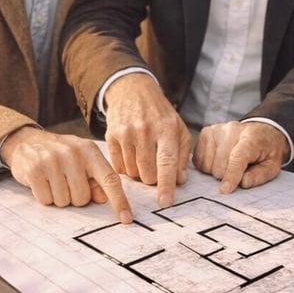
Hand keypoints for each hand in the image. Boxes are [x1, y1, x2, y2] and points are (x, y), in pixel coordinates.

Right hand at [1, 127, 131, 222]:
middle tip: (66, 181)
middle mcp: (73, 153)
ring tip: (53, 180)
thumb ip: (96, 179)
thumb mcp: (82, 161)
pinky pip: (46, 200)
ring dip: (59, 197)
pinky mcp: (34, 169)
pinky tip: (42, 181)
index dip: (119, 201)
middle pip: (83, 198)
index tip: (126, 218)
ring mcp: (52, 160)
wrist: (27, 141)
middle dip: (75, 196)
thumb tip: (103, 198)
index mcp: (90, 151)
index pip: (110, 179)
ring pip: (64, 201)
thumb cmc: (61, 156)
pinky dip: (45, 196)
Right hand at [103, 74, 190, 206]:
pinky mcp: (111, 135)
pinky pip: (118, 166)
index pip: (167, 162)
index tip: (165, 202)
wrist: (133, 90)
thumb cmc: (160, 114)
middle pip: (148, 173)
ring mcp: (127, 132)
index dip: (166, 185)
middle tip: (155, 169)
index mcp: (167, 129)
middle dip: (153, 179)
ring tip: (143, 158)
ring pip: (133, 172)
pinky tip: (131, 154)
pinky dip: (126, 167)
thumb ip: (181, 156)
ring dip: (139, 173)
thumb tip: (179, 181)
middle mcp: (146, 130)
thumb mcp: (178, 129)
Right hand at [193, 120, 287, 192]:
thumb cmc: (265, 151)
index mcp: (252, 137)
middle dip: (227, 175)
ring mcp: (216, 130)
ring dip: (217, 170)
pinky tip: (218, 159)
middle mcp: (232, 130)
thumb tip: (243, 183)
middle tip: (238, 169)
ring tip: (229, 163)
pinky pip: (198, 161)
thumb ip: (260, 175)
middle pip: (220, 165)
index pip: (238, 157)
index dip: (231, 175)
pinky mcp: (205, 133)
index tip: (225, 190)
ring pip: (208, 165)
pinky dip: (207, 165)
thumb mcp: (273, 165)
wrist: (261, 132)